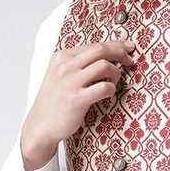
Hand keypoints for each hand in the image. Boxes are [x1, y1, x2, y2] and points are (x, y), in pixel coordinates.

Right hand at [21, 38, 135, 170]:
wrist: (40, 125)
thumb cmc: (55, 101)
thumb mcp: (60, 75)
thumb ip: (79, 64)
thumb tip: (107, 53)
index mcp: (61, 57)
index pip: (93, 44)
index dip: (115, 44)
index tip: (127, 46)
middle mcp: (65, 66)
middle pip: (100, 50)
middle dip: (120, 53)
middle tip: (129, 60)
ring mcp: (70, 82)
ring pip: (104, 66)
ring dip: (116, 73)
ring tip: (114, 81)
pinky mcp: (77, 99)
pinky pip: (104, 87)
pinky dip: (111, 89)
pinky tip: (108, 93)